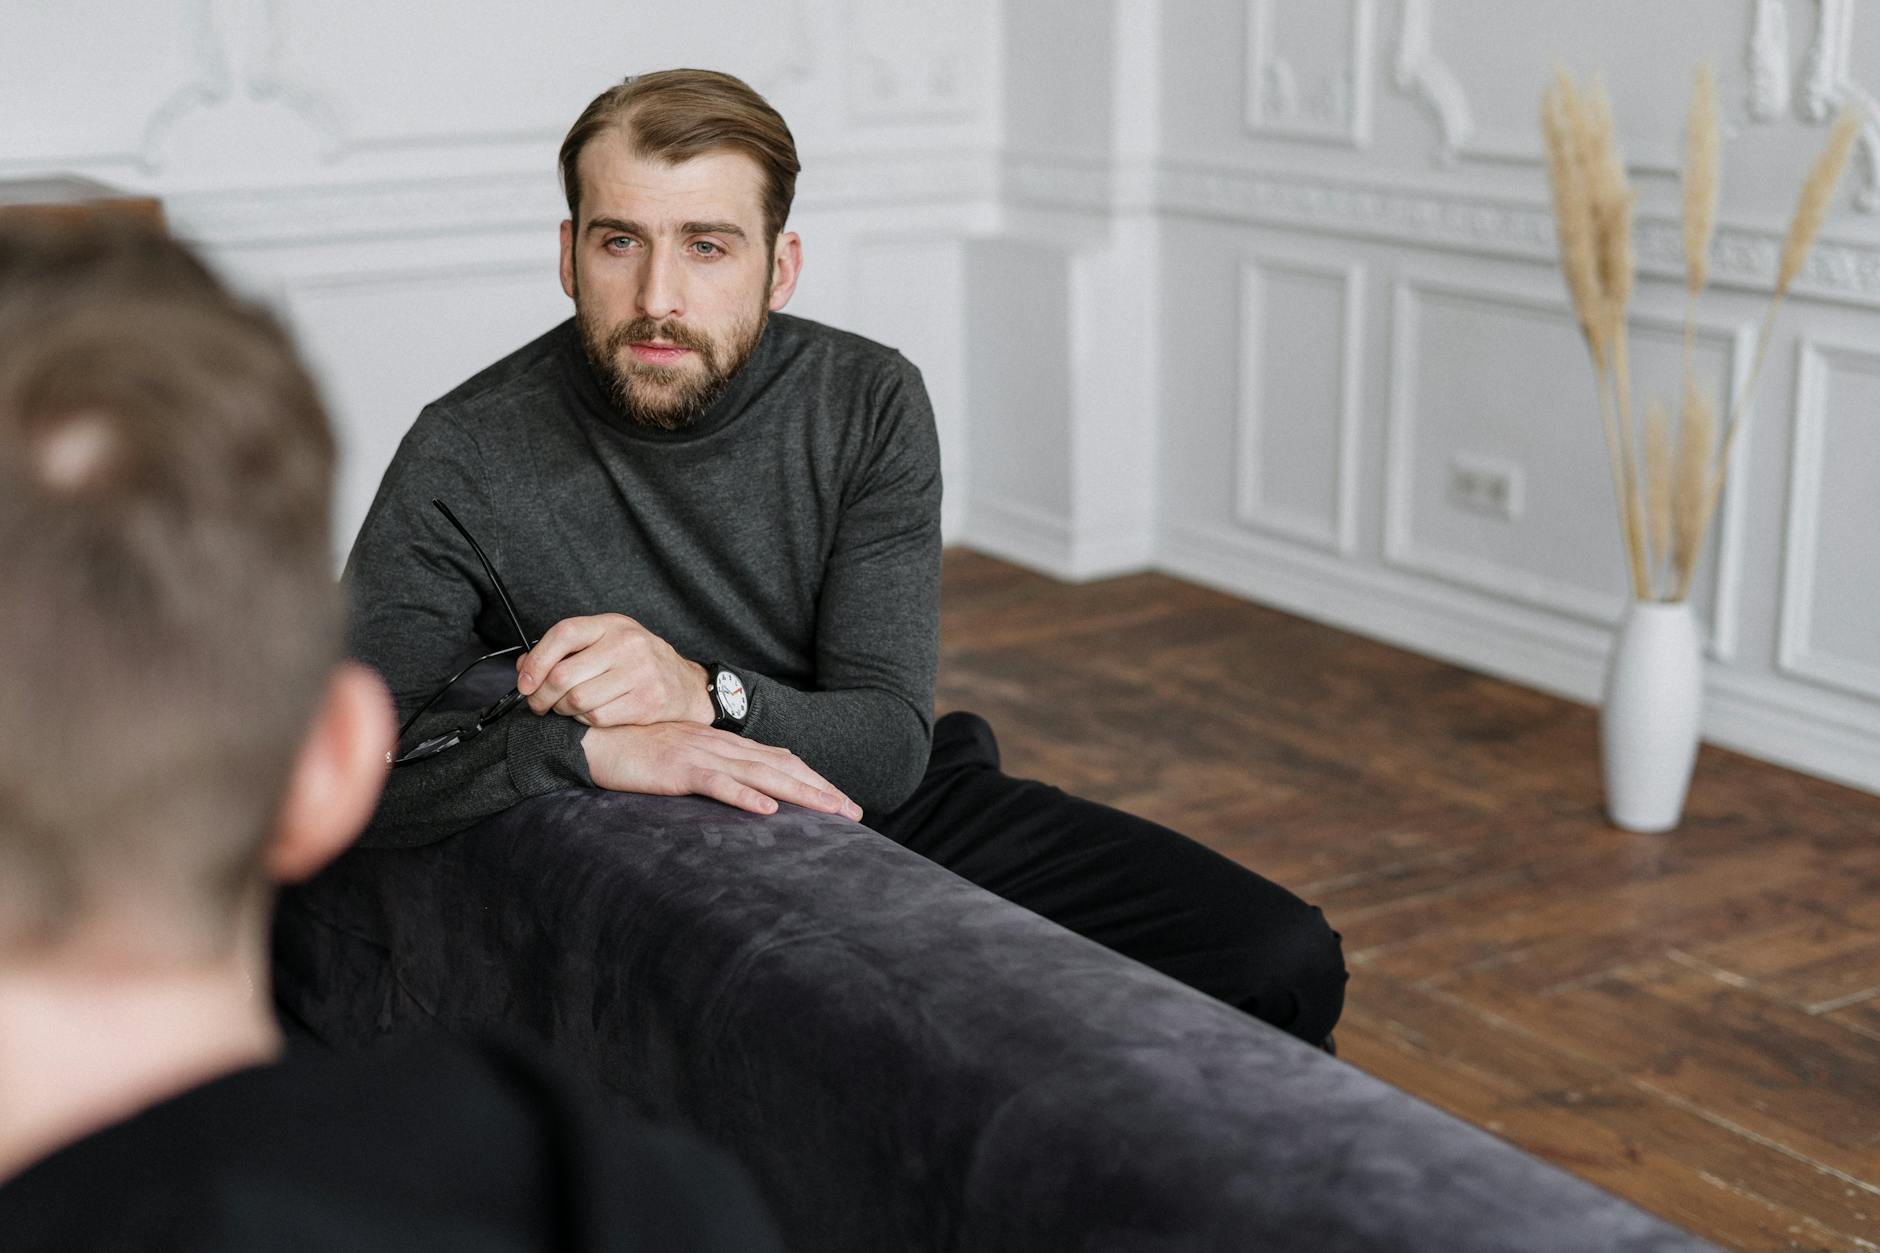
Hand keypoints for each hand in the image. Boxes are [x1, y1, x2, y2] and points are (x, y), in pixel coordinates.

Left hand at [517, 613, 714, 727]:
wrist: (687, 685)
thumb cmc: (639, 662)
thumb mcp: (605, 643)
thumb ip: (566, 651)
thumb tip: (524, 668)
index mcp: (612, 625)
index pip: (564, 634)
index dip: (536, 660)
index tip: (525, 683)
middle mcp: (627, 645)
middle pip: (564, 675)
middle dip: (542, 696)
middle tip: (539, 704)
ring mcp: (639, 674)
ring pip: (577, 701)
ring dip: (563, 710)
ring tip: (566, 709)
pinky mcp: (645, 702)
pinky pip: (597, 718)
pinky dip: (584, 721)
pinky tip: (589, 715)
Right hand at [582, 722, 864, 819]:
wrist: (589, 741)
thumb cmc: (632, 755)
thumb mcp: (680, 763)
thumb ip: (711, 773)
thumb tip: (742, 796)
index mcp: (721, 743)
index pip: (779, 759)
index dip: (812, 778)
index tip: (840, 800)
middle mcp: (718, 744)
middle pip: (781, 766)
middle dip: (821, 788)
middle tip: (855, 812)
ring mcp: (699, 755)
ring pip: (760, 774)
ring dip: (800, 793)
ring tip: (832, 811)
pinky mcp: (676, 769)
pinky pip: (715, 783)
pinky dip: (743, 796)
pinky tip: (767, 810)